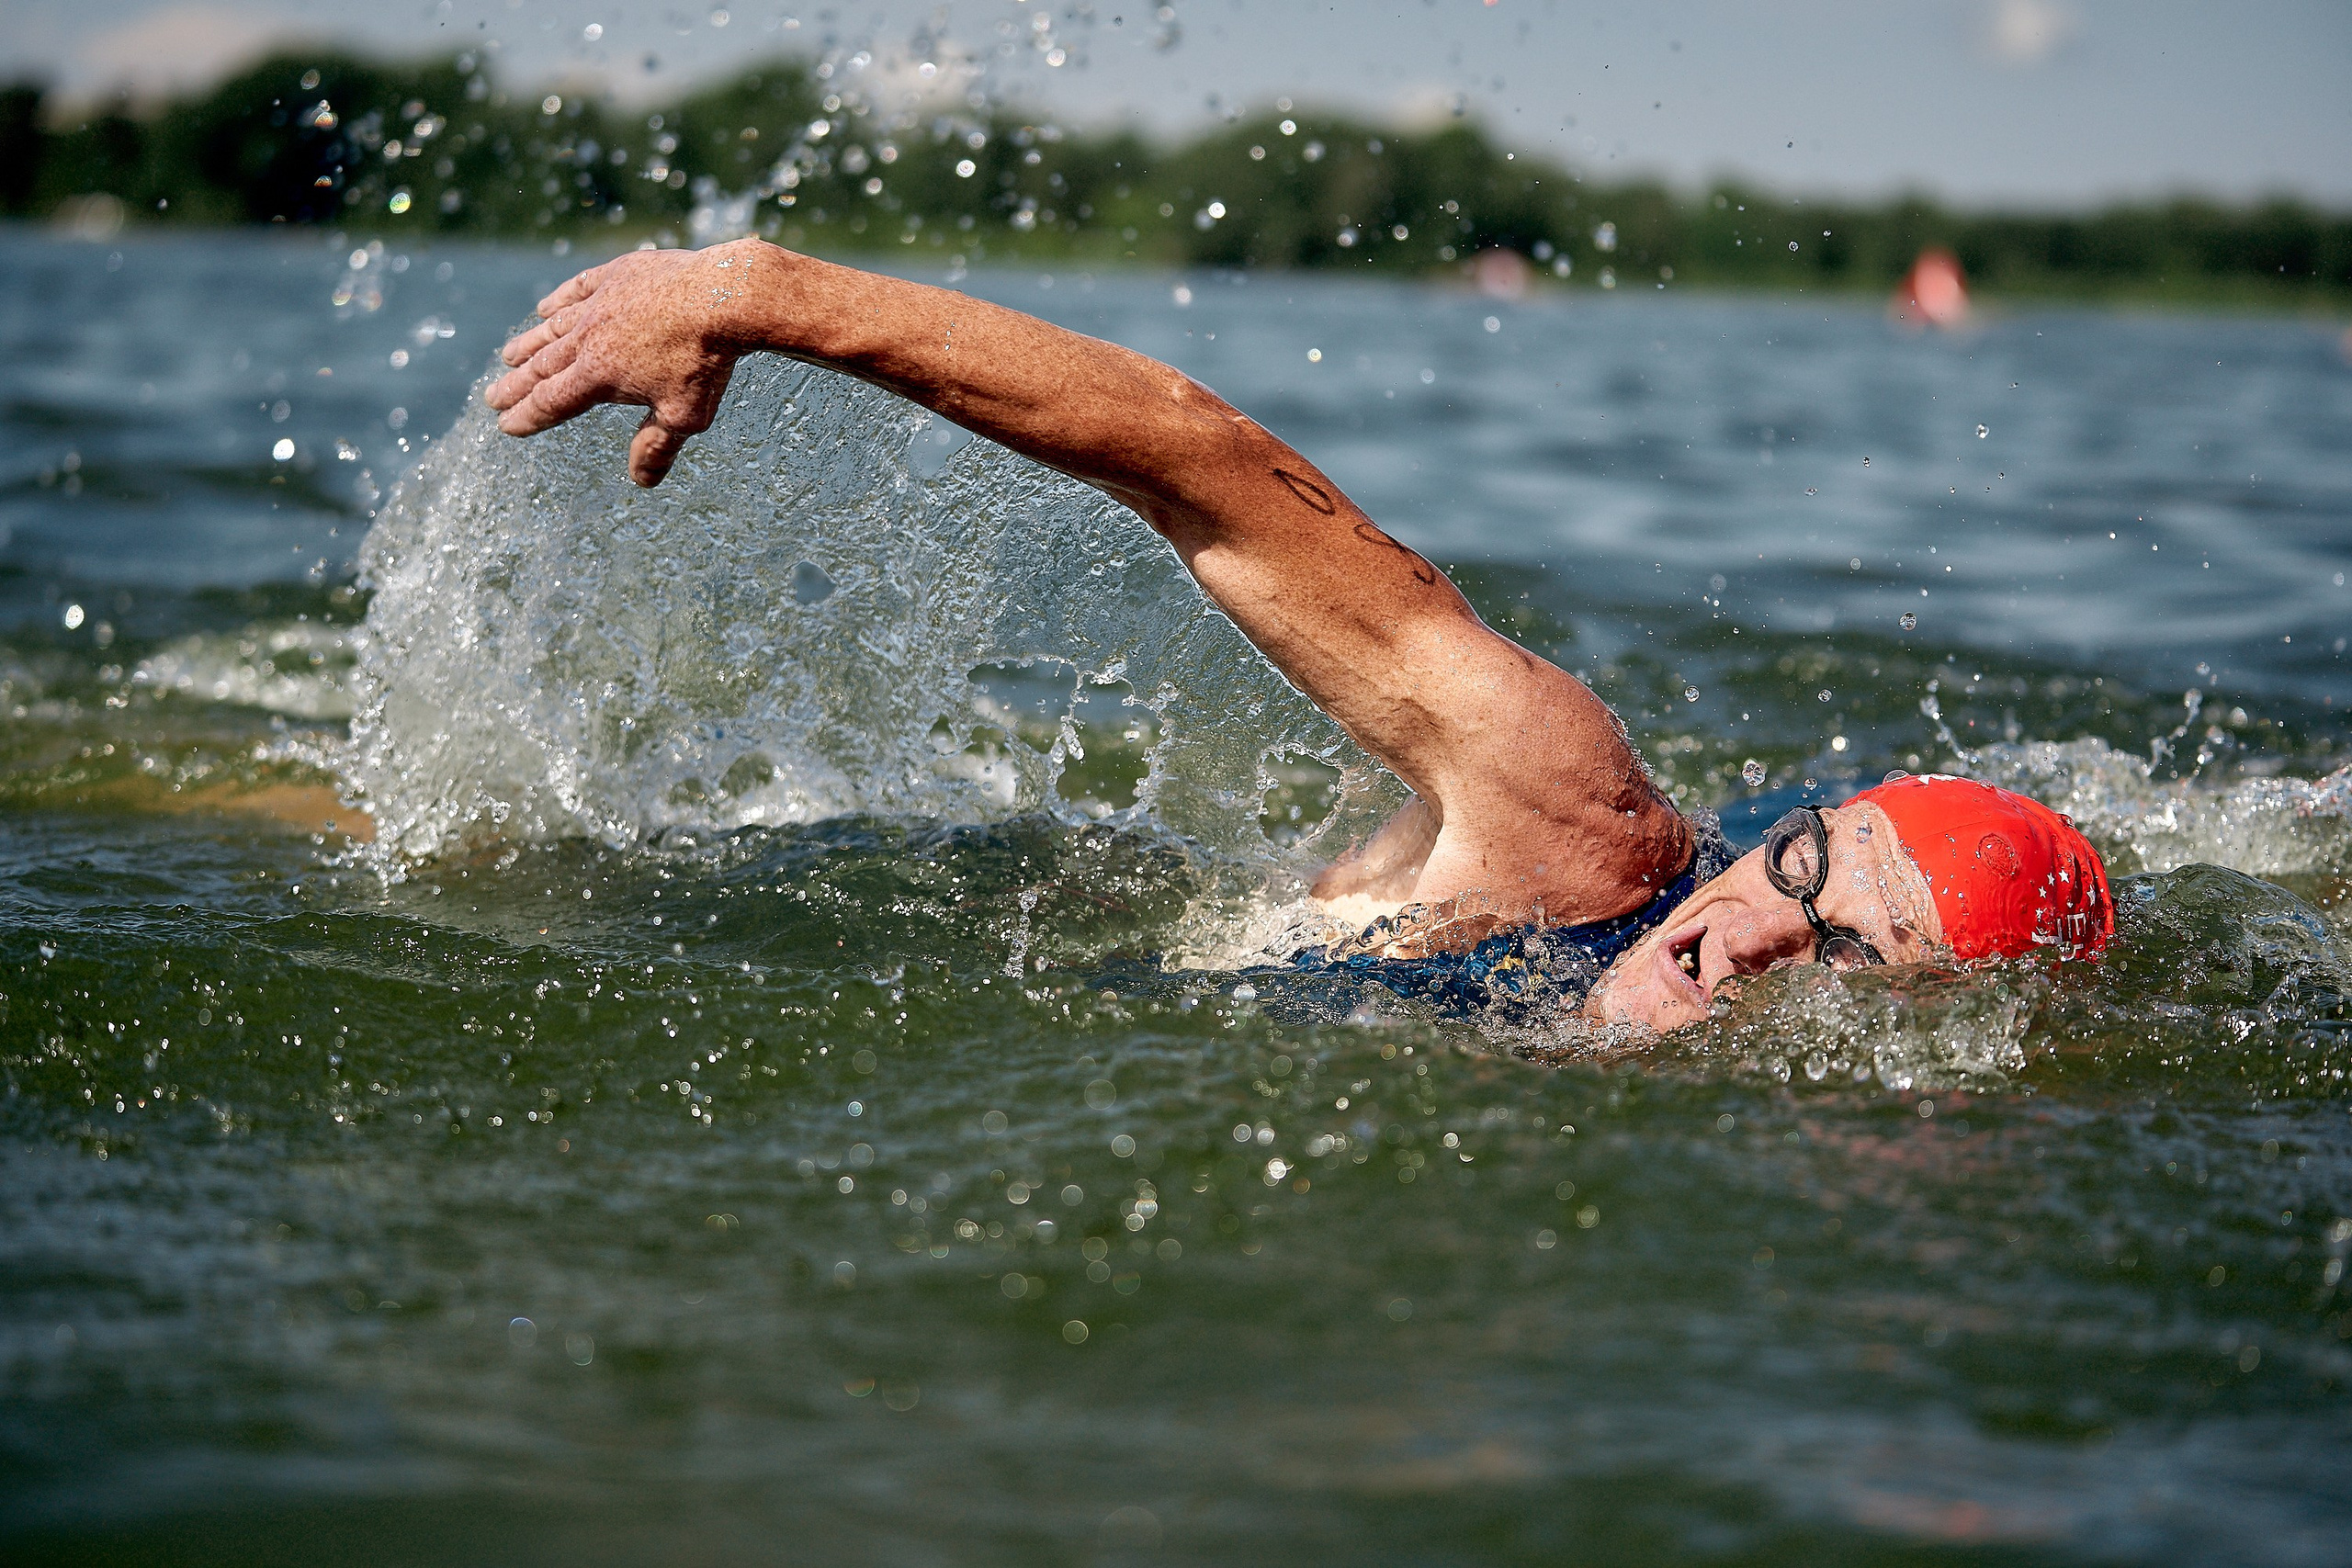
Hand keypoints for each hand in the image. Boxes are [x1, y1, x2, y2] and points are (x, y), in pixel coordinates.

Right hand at [485, 241, 769, 485]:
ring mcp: (602, 303)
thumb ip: (656, 447)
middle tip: (492, 397)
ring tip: (509, 355)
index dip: (527, 417)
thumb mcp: (684, 417)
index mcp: (598, 376)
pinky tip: (546, 309)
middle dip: (516, 385)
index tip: (507, 426)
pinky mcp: (619, 274)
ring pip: (555, 328)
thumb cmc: (706, 363)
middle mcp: (589, 338)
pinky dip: (560, 300)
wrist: (725, 298)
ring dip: (530, 344)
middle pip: (543, 367)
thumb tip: (641, 481)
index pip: (552, 402)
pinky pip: (579, 289)